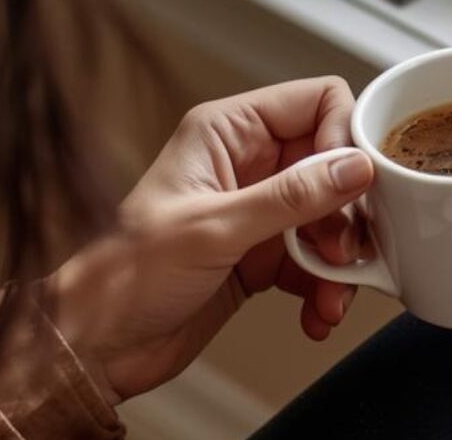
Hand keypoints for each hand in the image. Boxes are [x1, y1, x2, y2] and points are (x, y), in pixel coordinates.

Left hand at [46, 77, 375, 402]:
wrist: (95, 349)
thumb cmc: (124, 278)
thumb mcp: (214, 230)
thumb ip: (291, 197)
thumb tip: (354, 167)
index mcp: (227, 132)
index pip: (317, 101)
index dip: (345, 136)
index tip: (356, 183)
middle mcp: (248, 163)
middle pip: (335, 163)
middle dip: (347, 212)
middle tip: (341, 250)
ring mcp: (259, 210)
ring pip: (334, 216)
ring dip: (341, 259)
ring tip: (331, 294)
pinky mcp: (265, 254)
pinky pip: (319, 260)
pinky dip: (326, 288)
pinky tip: (317, 313)